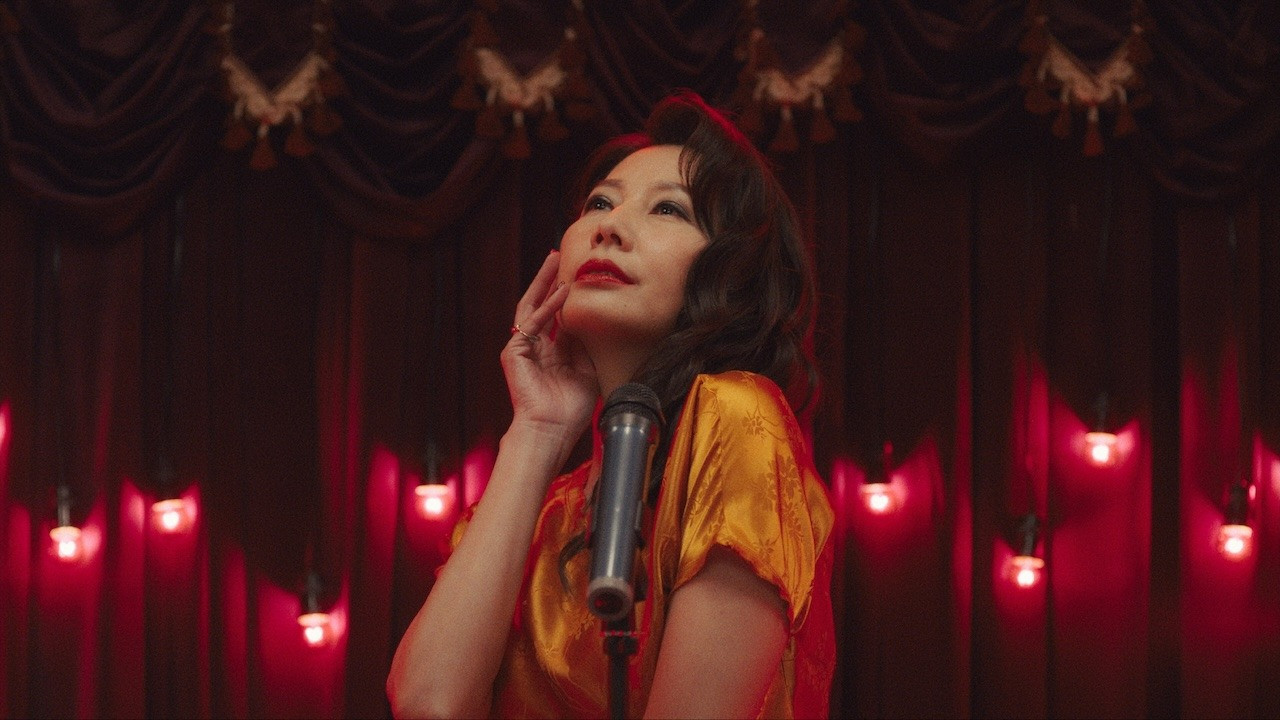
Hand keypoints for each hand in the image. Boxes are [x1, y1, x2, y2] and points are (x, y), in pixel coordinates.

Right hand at [501, 250, 597, 443]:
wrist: (552, 430)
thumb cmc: (570, 409)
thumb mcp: (586, 370)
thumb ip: (585, 345)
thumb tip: (589, 319)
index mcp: (550, 353)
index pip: (557, 316)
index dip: (565, 296)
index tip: (577, 275)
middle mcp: (534, 347)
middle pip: (540, 305)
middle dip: (549, 280)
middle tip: (558, 256)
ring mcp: (523, 348)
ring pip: (531, 306)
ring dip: (543, 282)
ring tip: (554, 260)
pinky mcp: (514, 351)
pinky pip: (533, 321)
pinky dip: (548, 306)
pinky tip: (562, 291)